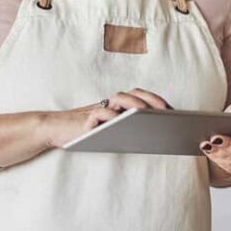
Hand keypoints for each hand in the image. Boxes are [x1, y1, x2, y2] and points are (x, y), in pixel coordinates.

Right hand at [43, 88, 170, 148]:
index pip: (141, 97)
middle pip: (134, 94)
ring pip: (119, 99)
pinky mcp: (86, 118)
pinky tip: (119, 122)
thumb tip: (153, 137)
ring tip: (147, 112)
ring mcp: (99, 108)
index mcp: (118, 106)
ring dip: (134, 103)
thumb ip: (126, 130)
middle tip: (165, 110)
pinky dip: (110, 116)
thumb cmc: (88, 133)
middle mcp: (110, 104)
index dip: (157, 100)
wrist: (56, 130)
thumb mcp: (110, 132)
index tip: (173, 110)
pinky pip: (99, 114)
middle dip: (151, 99)